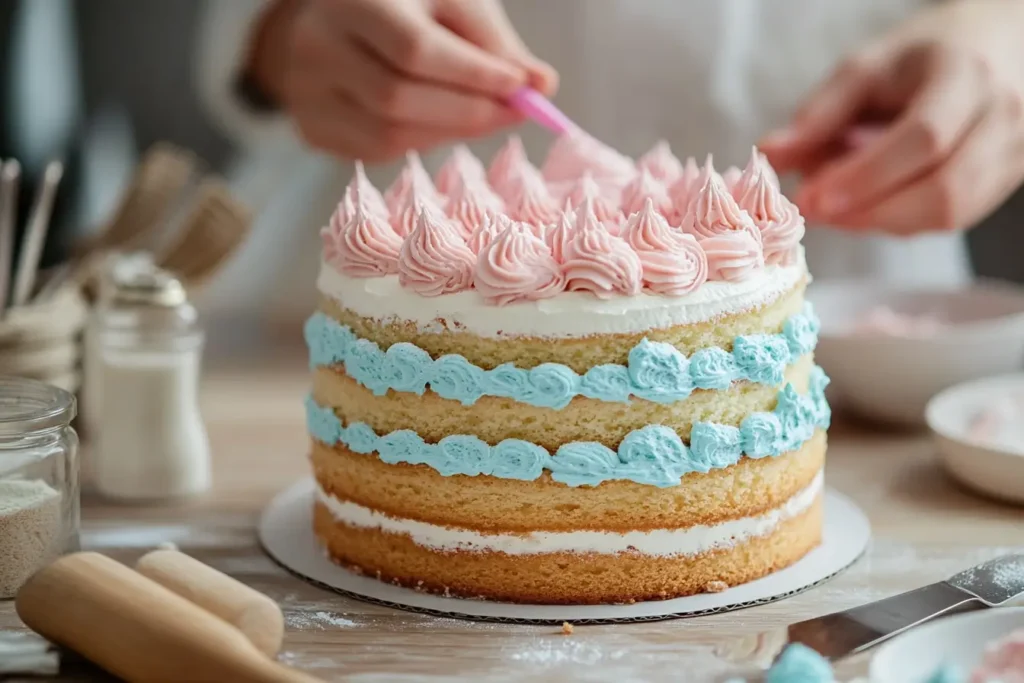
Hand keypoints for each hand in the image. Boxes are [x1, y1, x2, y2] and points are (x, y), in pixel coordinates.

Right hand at [248, 0, 556, 161]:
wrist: (326, 20)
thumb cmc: (402, 5)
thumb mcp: (447, 1)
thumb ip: (493, 41)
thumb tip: (542, 87)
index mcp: (352, 1)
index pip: (412, 49)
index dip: (471, 75)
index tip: (520, 88)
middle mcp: (316, 46)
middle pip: (397, 98)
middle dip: (468, 110)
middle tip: (515, 111)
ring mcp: (307, 94)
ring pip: (389, 134)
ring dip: (451, 131)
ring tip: (486, 115)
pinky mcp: (312, 130)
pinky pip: (378, 152)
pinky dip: (424, 142)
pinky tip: (444, 123)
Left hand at [760, 0, 1023, 234]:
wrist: (1000, 46)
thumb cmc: (924, 57)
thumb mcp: (868, 67)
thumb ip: (820, 113)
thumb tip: (769, 155)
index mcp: (965, 75)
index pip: (924, 138)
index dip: (865, 176)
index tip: (812, 198)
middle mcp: (1001, 116)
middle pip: (943, 189)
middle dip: (870, 211)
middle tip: (814, 212)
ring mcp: (1013, 153)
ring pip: (951, 213)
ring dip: (881, 221)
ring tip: (835, 208)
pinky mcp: (1007, 181)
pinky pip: (955, 218)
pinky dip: (902, 221)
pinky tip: (868, 207)